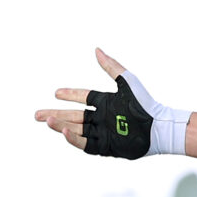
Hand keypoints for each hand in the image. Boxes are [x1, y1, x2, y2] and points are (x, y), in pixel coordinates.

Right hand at [35, 49, 185, 157]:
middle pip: (74, 116)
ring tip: (46, 120)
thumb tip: (97, 49)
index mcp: (106, 103)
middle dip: (55, 115)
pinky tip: (64, 132)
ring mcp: (104, 133)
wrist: (158, 127)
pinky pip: (86, 144)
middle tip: (37, 115)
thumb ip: (111, 66)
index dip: (70, 95)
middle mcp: (103, 118)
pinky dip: (74, 138)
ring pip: (77, 129)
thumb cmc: (145, 104)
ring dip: (60, 124)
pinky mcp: (107, 147)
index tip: (56, 93)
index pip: (83, 98)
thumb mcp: (127, 82)